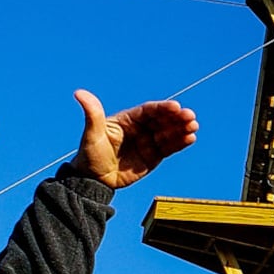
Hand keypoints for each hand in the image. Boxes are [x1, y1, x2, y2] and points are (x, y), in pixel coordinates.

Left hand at [72, 89, 198, 188]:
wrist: (94, 180)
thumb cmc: (90, 155)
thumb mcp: (91, 135)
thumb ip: (92, 114)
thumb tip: (79, 93)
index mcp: (127, 120)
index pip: (148, 111)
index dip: (162, 108)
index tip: (175, 106)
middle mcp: (140, 128)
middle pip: (162, 120)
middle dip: (177, 117)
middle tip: (190, 116)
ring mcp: (148, 142)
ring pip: (168, 133)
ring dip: (182, 129)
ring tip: (193, 127)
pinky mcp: (154, 156)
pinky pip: (169, 147)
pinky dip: (180, 142)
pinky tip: (190, 138)